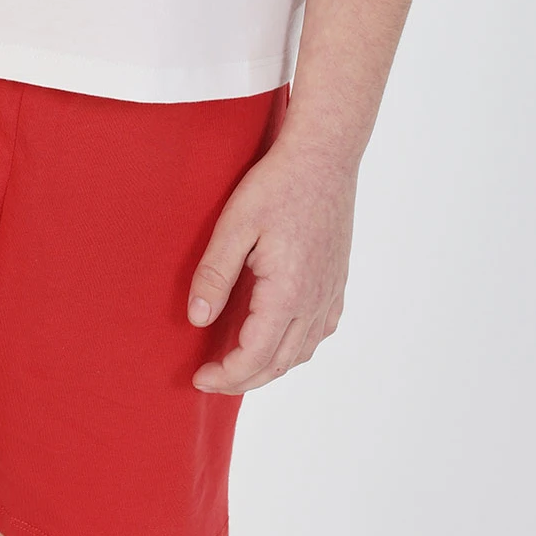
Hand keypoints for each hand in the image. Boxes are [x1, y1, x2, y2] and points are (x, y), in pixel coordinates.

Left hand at [187, 138, 355, 393]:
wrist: (324, 156)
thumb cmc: (277, 185)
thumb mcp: (234, 224)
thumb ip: (215, 274)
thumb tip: (197, 318)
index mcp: (287, 294)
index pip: (254, 357)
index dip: (225, 376)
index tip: (198, 378)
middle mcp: (315, 302)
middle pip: (279, 363)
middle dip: (243, 379)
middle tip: (211, 378)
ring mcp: (330, 292)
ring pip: (302, 352)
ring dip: (269, 366)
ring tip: (238, 363)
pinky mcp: (337, 281)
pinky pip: (320, 331)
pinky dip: (296, 347)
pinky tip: (278, 337)